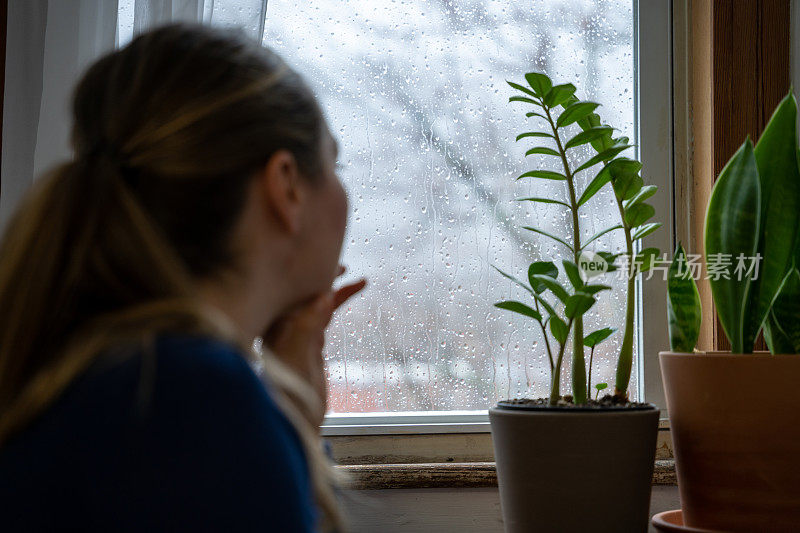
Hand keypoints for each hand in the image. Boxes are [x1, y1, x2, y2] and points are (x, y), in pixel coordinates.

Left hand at [264, 268, 365, 420]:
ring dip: (335, 288)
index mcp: (272, 327)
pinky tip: (352, 295)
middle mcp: (282, 327)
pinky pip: (325, 315)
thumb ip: (306, 329)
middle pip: (301, 292)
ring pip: (316, 301)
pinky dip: (339, 304)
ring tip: (356, 278)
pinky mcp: (311, 344)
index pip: (287, 291)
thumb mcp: (297, 361)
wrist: (297, 426)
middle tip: (342, 262)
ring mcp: (297, 334)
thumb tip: (322, 299)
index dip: (303, 274)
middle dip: (320, 276)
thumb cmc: (290, 398)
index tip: (323, 261)